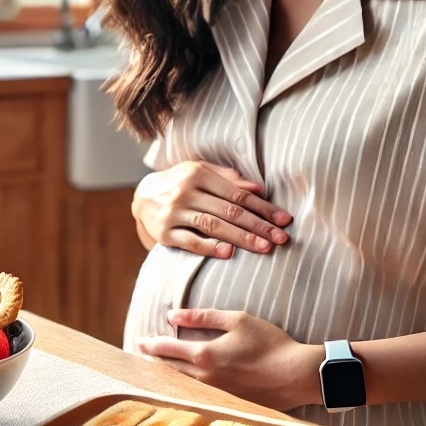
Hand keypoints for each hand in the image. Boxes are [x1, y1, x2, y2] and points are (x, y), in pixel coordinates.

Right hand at [132, 161, 291, 257]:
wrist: (141, 197)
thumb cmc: (180, 183)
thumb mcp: (200, 172)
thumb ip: (228, 179)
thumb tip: (258, 189)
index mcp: (198, 174)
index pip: (238, 194)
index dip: (263, 208)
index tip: (284, 220)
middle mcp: (185, 191)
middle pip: (229, 211)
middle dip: (259, 225)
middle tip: (281, 238)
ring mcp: (174, 212)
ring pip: (213, 226)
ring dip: (242, 238)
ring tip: (265, 247)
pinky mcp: (165, 232)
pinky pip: (191, 241)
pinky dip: (210, 248)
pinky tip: (229, 253)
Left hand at [135, 308, 321, 411]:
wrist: (297, 375)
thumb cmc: (270, 343)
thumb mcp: (237, 320)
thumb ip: (203, 317)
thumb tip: (173, 315)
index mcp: (204, 355)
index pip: (167, 349)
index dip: (150, 343)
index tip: (139, 340)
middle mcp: (205, 378)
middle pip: (170, 369)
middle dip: (155, 359)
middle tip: (144, 352)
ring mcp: (216, 393)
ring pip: (182, 383)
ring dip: (169, 373)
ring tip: (161, 365)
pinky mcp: (227, 402)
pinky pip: (199, 392)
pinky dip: (187, 384)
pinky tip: (187, 380)